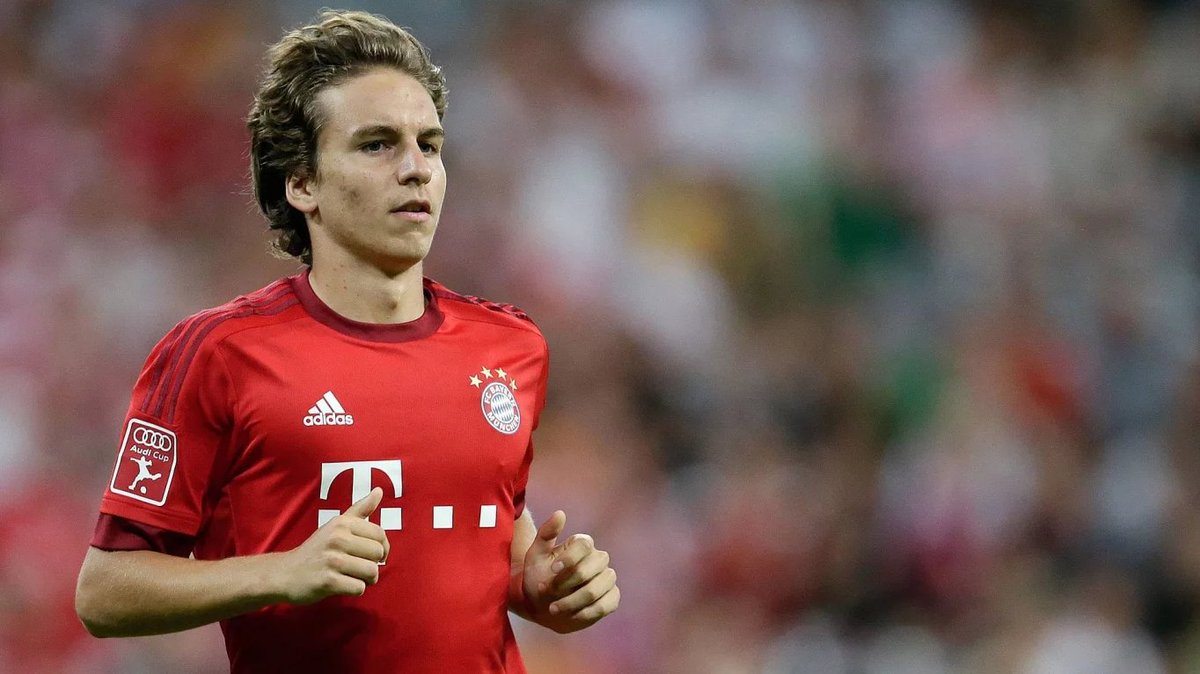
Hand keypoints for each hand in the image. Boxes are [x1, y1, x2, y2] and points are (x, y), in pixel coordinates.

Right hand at [278, 487, 390, 604]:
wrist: (285, 573)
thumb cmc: (316, 549)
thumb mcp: (336, 525)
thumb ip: (360, 509)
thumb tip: (379, 490)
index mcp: (342, 523)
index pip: (380, 534)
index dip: (381, 547)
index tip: (370, 554)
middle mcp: (337, 538)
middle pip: (378, 554)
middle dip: (373, 564)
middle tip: (358, 567)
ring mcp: (332, 560)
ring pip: (372, 572)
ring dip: (366, 579)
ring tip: (352, 576)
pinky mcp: (328, 581)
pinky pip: (359, 588)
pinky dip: (354, 590)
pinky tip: (342, 585)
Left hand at [520, 511, 619, 632]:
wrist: (541, 605)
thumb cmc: (538, 576)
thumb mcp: (536, 554)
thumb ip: (546, 534)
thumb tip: (560, 513)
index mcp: (582, 544)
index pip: (584, 545)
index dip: (569, 558)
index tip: (552, 570)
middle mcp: (599, 559)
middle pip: (590, 568)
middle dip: (565, 583)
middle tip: (545, 591)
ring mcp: (607, 579)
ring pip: (595, 590)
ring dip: (571, 601)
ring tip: (552, 608)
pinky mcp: (612, 598)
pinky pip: (604, 606)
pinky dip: (585, 613)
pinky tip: (570, 615)